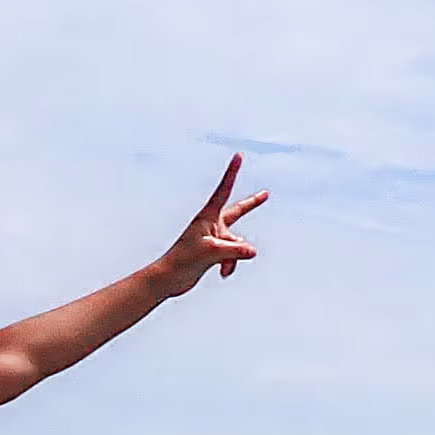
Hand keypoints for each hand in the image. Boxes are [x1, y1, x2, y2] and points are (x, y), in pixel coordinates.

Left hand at [162, 154, 267, 293]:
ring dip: (233, 257)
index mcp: (208, 216)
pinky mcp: (214, 253)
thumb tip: (254, 251)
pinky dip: (230, 265)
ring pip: (237, 244)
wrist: (169, 278)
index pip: (224, 190)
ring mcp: (214, 238)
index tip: (238, 156)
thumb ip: (236, 250)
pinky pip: (233, 256)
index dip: (232, 173)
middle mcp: (212, 224)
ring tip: (222, 266)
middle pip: (237, 211)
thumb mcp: (213, 253)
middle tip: (265, 194)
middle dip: (252, 204)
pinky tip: (222, 273)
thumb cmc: (184, 260)